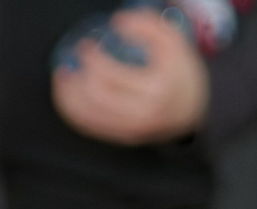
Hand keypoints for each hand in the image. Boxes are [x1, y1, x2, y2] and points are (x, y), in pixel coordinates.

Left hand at [51, 8, 207, 146]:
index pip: (112, 75)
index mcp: (156, 90)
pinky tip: (67, 95)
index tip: (86, 45)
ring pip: (87, 116)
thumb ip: (149, 25)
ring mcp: (131, 130)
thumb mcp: (174, 43)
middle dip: (78, 74)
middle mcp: (142, 115)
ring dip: (67, 95)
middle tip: (75, 57)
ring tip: (63, 75)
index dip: (91, 59)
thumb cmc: (181, 74)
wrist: (194, 110)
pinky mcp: (122, 138)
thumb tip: (118, 22)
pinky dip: (72, 110)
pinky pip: (89, 127)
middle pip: (96, 96)